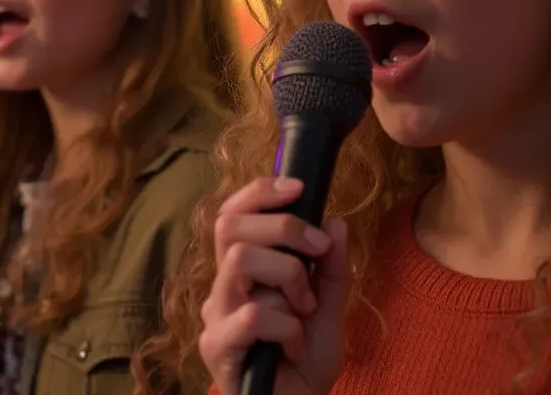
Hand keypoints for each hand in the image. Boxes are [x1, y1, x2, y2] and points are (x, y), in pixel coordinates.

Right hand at [199, 178, 349, 394]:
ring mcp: (215, 316)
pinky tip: (295, 346)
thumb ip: (330, 270)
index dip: (258, 192)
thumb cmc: (301, 363)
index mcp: (241, 273)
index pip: (232, 215)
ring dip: (286, 275)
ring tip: (304, 307)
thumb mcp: (327, 310)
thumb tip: (336, 222)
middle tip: (317, 248)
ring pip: (239, 260)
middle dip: (281, 227)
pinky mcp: (216, 346)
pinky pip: (252, 315)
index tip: (298, 187)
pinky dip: (287, 327)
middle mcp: (221, 288)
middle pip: (230, 227)